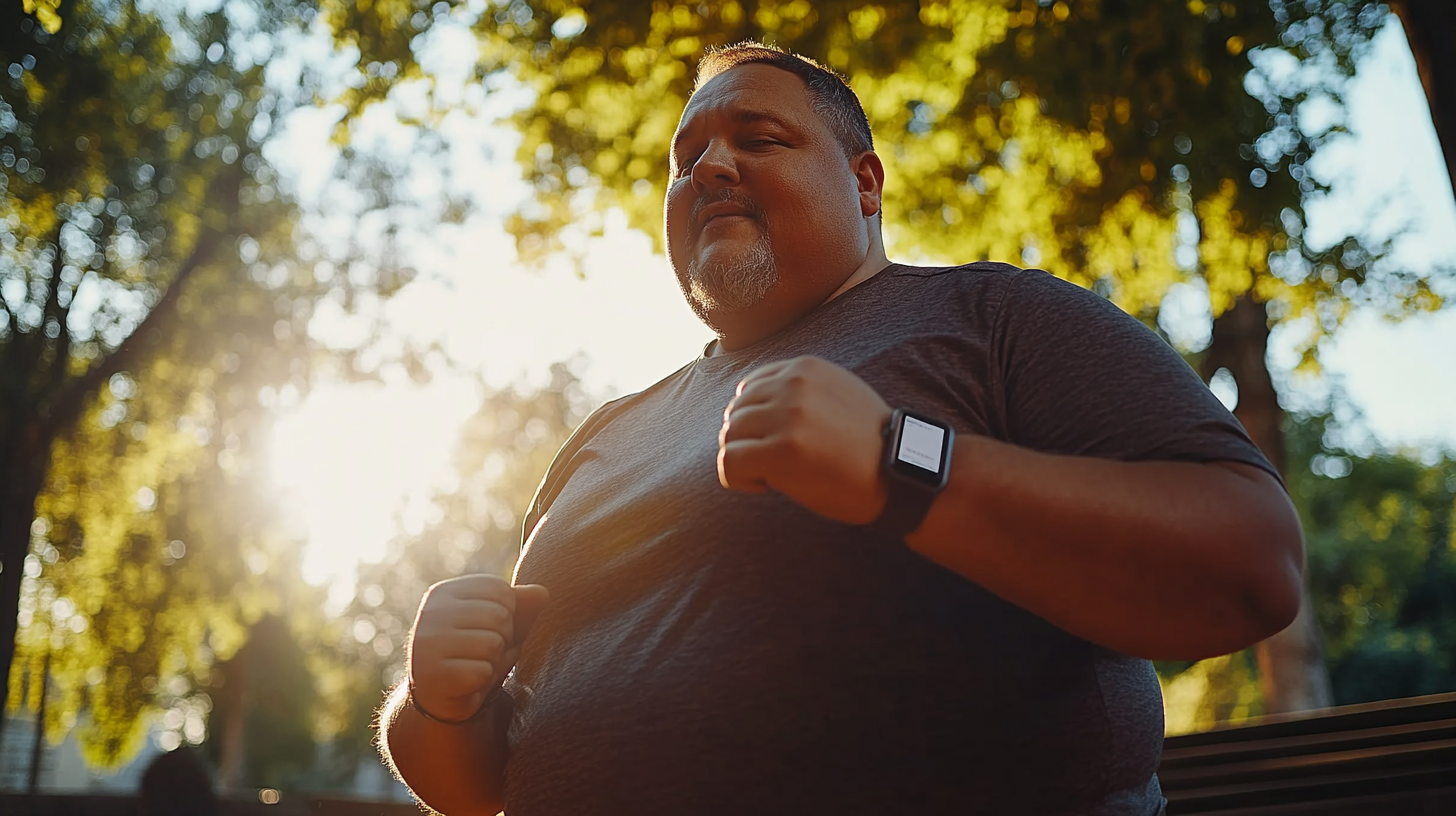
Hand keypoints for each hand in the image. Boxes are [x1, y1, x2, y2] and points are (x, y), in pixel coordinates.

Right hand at [406, 576, 550, 722]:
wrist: (440, 698)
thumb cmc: (472, 652)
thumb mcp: (496, 624)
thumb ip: (520, 605)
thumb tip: (543, 592)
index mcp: (444, 593)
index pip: (499, 589)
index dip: (508, 612)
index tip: (487, 628)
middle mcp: (432, 613)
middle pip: (499, 616)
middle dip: (502, 638)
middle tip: (481, 652)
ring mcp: (429, 644)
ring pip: (493, 644)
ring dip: (494, 660)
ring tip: (475, 665)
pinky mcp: (434, 675)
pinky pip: (483, 672)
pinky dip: (483, 680)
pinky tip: (467, 682)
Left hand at [718, 356, 891, 523]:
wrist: (898, 475)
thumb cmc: (866, 443)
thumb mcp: (837, 392)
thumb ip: (798, 389)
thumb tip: (745, 399)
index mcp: (805, 368)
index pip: (749, 388)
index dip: (755, 419)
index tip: (775, 440)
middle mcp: (793, 385)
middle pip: (736, 413)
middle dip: (748, 441)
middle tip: (773, 464)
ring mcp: (787, 417)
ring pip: (730, 436)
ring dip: (745, 460)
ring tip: (772, 475)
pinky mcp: (782, 452)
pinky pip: (729, 462)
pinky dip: (738, 479)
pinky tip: (765, 486)